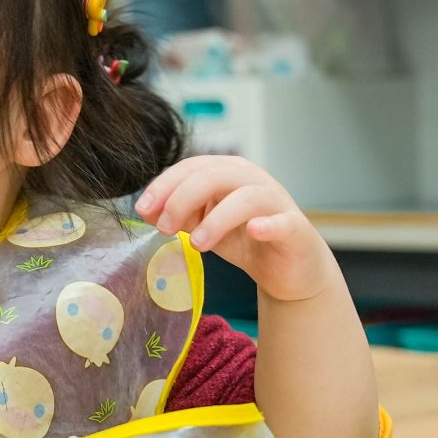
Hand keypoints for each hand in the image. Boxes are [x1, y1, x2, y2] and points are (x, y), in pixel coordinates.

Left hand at [134, 156, 337, 302]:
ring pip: (245, 197)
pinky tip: (253, 230)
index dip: (164, 185)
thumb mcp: (203, 225)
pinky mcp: (294, 227)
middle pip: (213, 175)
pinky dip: (267, 224)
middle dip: (182, 199)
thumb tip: (146, 209)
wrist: (286, 270)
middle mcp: (251, 179)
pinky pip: (282, 222)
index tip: (143, 209)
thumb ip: (178, 215)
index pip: (191, 167)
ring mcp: (275, 201)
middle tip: (165, 228)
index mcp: (226, 172)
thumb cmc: (243, 240)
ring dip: (216, 219)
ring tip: (196, 243)